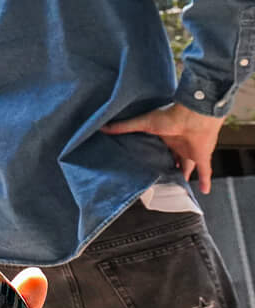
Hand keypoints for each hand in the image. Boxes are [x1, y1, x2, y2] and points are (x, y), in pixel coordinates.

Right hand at [105, 103, 222, 194]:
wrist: (193, 116)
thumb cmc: (170, 116)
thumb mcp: (143, 123)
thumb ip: (124, 127)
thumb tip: (103, 127)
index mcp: (165, 136)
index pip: (158, 150)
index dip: (154, 158)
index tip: (146, 167)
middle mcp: (178, 145)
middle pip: (173, 160)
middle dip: (169, 169)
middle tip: (161, 181)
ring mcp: (191, 151)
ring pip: (188, 168)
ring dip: (185, 177)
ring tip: (178, 188)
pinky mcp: (201, 156)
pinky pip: (205, 171)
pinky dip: (205, 181)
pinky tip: (204, 191)